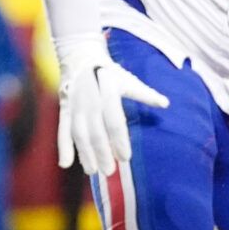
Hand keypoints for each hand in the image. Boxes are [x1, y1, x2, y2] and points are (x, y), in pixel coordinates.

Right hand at [55, 40, 169, 175]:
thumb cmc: (109, 73)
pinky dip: (63, 147)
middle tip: (110, 171)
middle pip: (96, 132)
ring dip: (85, 154)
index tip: (126, 157)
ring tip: (92, 171)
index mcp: (108, 94)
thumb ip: (145, 94)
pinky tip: (66, 164)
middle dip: (102, 153)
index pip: (115, 122)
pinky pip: (63, 130)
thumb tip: (166, 103)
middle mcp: (91, 101)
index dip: (120, 141)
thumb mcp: (128, 80)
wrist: (80, 58)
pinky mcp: (65, 109)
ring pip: (79, 134)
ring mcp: (76, 106)